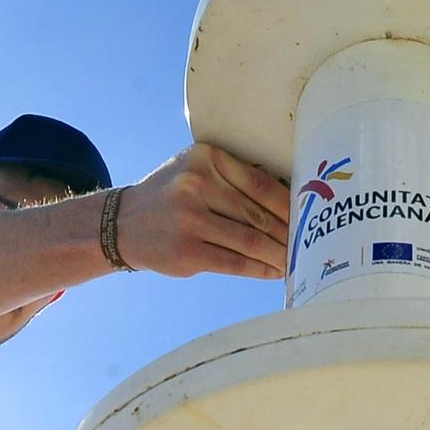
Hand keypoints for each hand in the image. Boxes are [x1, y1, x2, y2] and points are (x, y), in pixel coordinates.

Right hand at [114, 142, 289, 279]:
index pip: (260, 184)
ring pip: (251, 240)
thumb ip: (233, 178)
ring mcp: (191, 219)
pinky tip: (273, 271)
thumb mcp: (195, 171)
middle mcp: (197, 184)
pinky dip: (259, 269)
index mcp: (206, 158)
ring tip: (294, 260)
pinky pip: (235, 262)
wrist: (122, 223)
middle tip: (306, 243)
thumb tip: (288, 204)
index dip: (289, 205)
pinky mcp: (188, 251)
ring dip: (278, 254)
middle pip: (258, 214)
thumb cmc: (171, 197)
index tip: (307, 217)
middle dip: (288, 233)